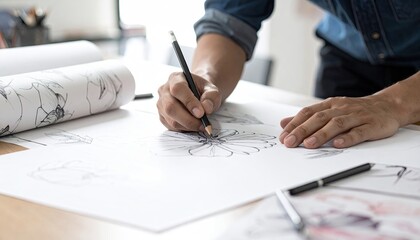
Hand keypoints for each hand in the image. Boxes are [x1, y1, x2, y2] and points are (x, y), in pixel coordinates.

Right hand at [157, 71, 221, 131]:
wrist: (197, 95)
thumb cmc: (203, 91)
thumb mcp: (212, 90)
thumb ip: (211, 97)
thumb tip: (206, 109)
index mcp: (176, 78)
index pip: (178, 89)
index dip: (189, 102)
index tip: (201, 113)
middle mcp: (164, 90)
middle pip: (170, 107)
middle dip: (188, 119)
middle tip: (202, 124)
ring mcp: (161, 104)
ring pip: (171, 120)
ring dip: (188, 126)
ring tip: (200, 125)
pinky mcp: (162, 116)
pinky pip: (171, 126)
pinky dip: (184, 129)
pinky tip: (193, 125)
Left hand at [279, 96, 400, 148]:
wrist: (388, 105)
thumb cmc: (354, 111)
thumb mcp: (329, 109)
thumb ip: (307, 117)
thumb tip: (283, 123)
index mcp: (330, 104)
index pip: (308, 113)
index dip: (295, 124)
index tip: (283, 137)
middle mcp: (341, 108)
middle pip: (319, 118)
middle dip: (302, 130)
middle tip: (290, 142)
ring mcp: (357, 116)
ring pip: (337, 124)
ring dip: (322, 134)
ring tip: (309, 144)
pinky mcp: (372, 125)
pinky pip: (359, 132)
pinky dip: (348, 138)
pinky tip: (338, 144)